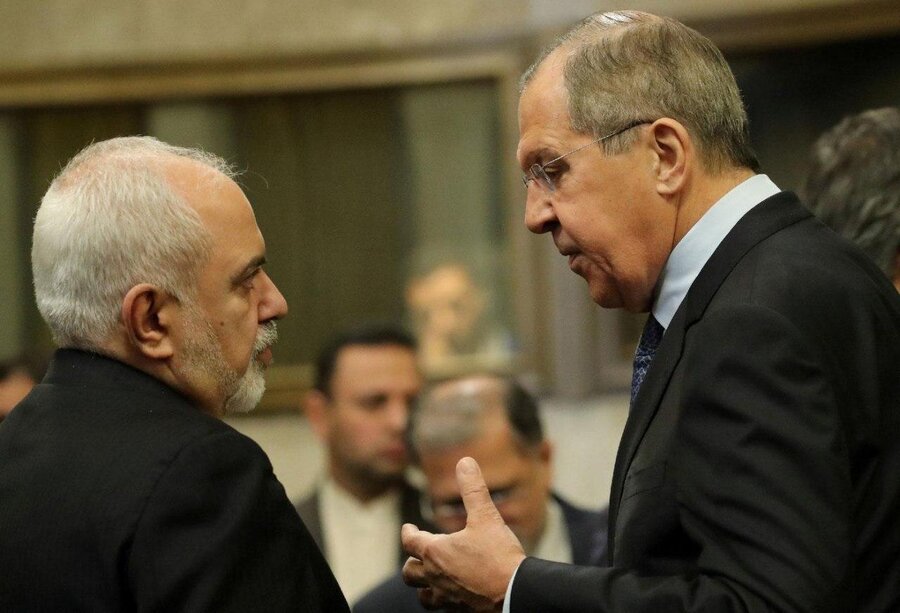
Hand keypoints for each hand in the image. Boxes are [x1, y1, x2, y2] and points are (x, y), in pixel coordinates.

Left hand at [401, 457, 525, 610]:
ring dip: (422, 585)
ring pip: (422, 594)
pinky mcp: (458, 610)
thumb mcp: (486, 516)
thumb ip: (473, 489)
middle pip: (409, 572)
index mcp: (436, 553)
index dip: (408, 532)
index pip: (410, 541)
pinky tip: (450, 594)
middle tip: (418, 553)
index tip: (408, 528)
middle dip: (411, 561)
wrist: (514, 594)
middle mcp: (435, 577)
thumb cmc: (499, 556)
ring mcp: (446, 597)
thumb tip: (465, 462)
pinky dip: (439, 599)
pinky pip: (440, 607)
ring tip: (428, 578)